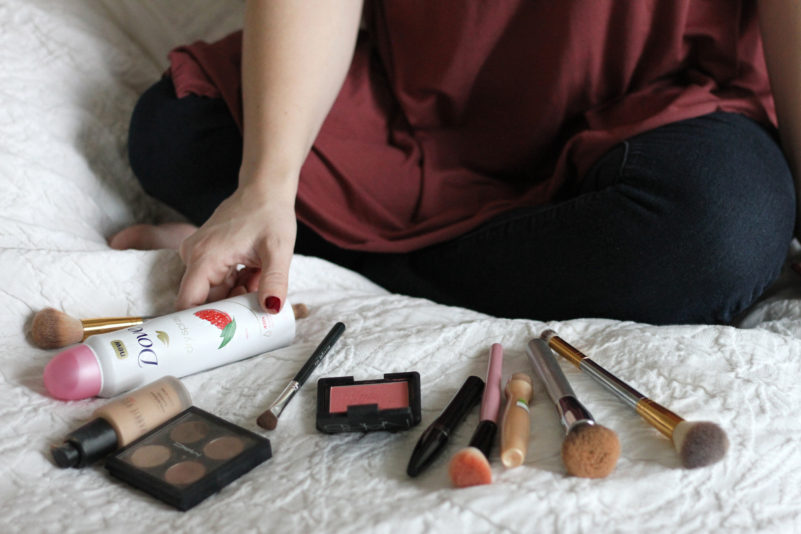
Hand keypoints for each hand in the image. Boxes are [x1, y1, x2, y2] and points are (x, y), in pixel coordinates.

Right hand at [175, 182, 296, 312]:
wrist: (265, 189)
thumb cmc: (269, 214)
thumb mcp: (278, 250)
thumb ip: (274, 281)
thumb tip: (272, 309)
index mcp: (205, 257)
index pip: (188, 303)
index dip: (201, 324)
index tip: (219, 338)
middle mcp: (195, 256)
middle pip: (205, 300)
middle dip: (230, 308)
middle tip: (256, 308)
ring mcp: (199, 255)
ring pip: (215, 291)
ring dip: (238, 294)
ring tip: (259, 279)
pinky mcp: (208, 254)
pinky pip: (219, 281)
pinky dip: (238, 283)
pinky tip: (254, 273)